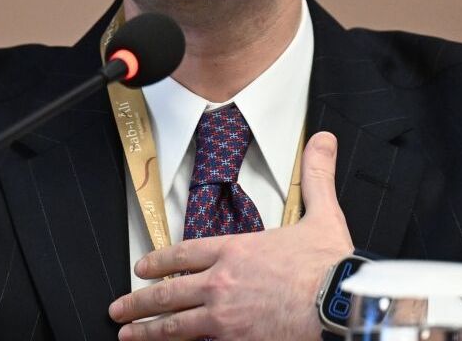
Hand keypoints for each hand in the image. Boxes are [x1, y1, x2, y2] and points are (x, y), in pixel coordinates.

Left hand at [108, 131, 354, 339]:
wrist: (342, 304)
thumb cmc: (331, 266)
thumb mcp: (323, 214)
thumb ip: (317, 176)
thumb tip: (322, 140)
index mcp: (235, 250)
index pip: (183, 254)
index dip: (157, 261)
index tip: (141, 269)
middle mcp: (221, 283)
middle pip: (167, 293)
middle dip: (138, 301)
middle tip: (119, 309)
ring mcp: (225, 316)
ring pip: (174, 325)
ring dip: (147, 331)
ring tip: (128, 335)